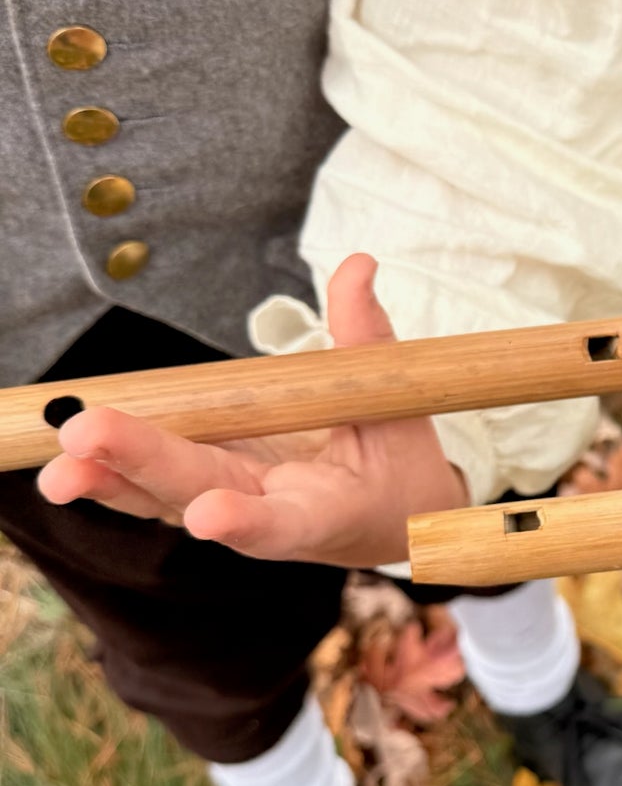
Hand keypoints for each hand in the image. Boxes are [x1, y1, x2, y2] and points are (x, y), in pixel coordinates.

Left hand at [36, 254, 468, 566]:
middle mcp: (270, 514)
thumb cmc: (398, 465)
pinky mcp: (205, 490)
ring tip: (59, 466)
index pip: (286, 521)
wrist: (389, 518)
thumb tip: (357, 264)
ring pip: (161, 496)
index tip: (213, 516)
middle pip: (199, 494)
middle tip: (86, 439)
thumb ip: (368, 337)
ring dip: (109, 480)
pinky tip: (67, 455)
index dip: (249, 521)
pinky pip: (151, 484)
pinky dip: (110, 473)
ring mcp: (232, 503)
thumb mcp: (398, 405)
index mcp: (329, 509)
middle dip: (142, 468)